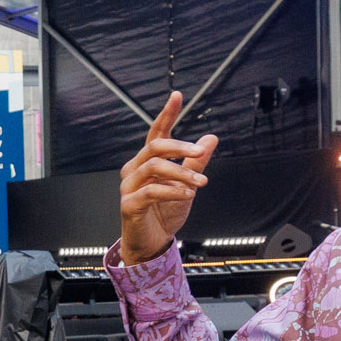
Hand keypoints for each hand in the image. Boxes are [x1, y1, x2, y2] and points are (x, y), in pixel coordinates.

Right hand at [113, 90, 218, 264]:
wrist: (152, 244)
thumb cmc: (164, 214)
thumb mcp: (187, 185)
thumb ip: (196, 162)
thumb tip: (210, 138)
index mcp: (147, 162)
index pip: (156, 133)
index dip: (166, 114)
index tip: (176, 96)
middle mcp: (135, 170)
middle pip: (155, 147)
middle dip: (180, 147)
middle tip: (200, 152)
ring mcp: (129, 187)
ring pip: (155, 167)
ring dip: (182, 172)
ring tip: (200, 182)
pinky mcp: (129, 204)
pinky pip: (151, 190)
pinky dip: (172, 190)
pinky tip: (186, 194)